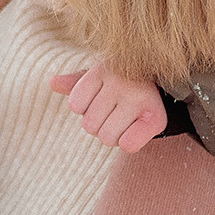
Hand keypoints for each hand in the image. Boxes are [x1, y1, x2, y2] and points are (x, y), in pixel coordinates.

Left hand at [50, 61, 165, 151]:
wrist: (161, 88)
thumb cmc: (122, 83)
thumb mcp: (98, 78)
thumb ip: (75, 82)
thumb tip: (53, 83)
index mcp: (102, 69)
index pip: (75, 105)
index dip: (86, 109)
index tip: (103, 99)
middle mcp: (120, 82)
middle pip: (90, 125)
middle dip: (100, 124)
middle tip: (117, 112)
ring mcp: (138, 98)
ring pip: (106, 137)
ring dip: (113, 135)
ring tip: (126, 120)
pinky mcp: (155, 118)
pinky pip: (127, 145)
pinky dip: (129, 143)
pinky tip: (136, 130)